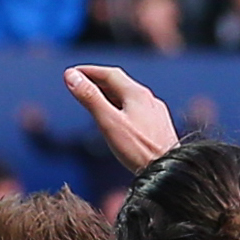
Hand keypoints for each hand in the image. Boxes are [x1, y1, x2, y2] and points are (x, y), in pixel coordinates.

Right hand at [63, 63, 179, 172]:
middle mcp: (148, 99)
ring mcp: (154, 112)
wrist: (168, 168)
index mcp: (136, 94)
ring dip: (110, 94)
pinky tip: (119, 118)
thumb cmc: (138, 149)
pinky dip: (121, 107)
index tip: (72, 72)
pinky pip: (137, 109)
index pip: (109, 74)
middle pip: (120, 84)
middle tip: (80, 83)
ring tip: (95, 98)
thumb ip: (90, 98)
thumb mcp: (108, 122)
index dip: (89, 71)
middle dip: (98, 81)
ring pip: (129, 97)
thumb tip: (72, 77)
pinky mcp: (158, 125)